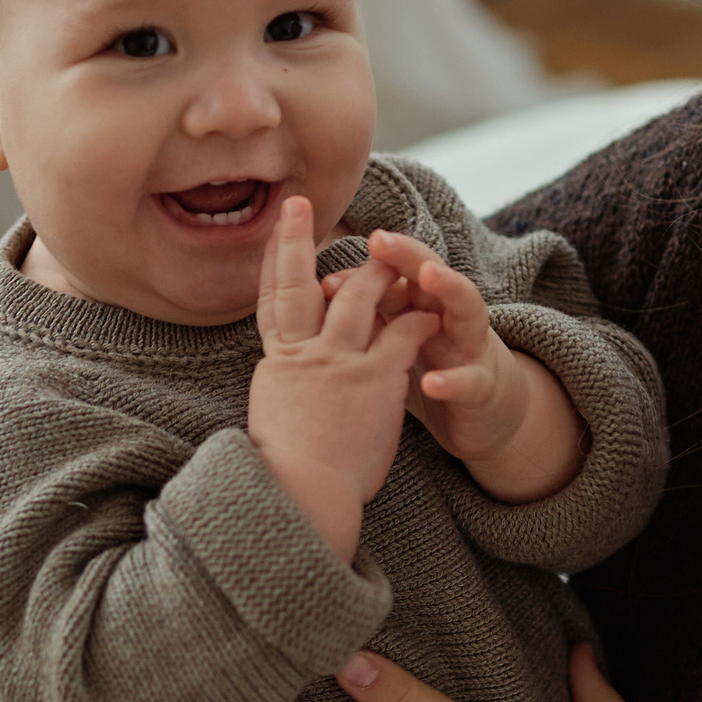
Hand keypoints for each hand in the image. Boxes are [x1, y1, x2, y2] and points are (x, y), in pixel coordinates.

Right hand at [248, 196, 439, 560]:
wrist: (301, 495)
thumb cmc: (287, 472)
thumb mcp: (276, 417)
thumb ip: (285, 388)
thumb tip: (283, 381)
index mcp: (277, 365)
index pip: (270, 303)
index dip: (269, 263)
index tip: (271, 231)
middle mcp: (303, 355)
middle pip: (299, 284)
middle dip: (296, 241)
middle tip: (301, 206)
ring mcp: (338, 363)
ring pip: (356, 300)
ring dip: (375, 272)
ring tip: (390, 251)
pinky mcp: (374, 379)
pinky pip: (400, 334)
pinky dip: (417, 317)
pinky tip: (432, 307)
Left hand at [348, 229, 528, 461]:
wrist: (489, 412)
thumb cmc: (434, 366)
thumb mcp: (400, 335)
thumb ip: (373, 310)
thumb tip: (322, 285)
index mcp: (422, 302)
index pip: (396, 271)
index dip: (364, 271)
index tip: (328, 280)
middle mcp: (449, 315)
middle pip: (431, 273)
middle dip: (408, 254)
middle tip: (379, 239)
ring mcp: (471, 346)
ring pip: (467, 307)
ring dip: (450, 287)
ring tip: (429, 275)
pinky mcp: (484, 385)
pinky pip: (471, 379)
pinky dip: (454, 380)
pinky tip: (433, 383)